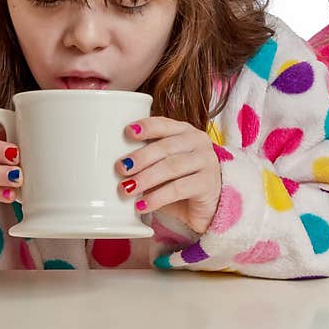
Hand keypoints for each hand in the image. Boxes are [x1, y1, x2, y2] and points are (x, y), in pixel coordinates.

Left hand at [116, 117, 221, 233]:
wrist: (210, 204)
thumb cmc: (181, 180)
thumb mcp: (165, 165)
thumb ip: (148, 159)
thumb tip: (118, 165)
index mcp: (185, 131)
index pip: (165, 124)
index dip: (147, 127)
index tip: (127, 132)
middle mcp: (198, 142)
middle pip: (166, 147)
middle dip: (141, 157)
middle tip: (121, 168)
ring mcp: (206, 162)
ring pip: (172, 167)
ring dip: (146, 178)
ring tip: (127, 189)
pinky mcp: (207, 184)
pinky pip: (179, 189)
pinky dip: (157, 197)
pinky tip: (143, 205)